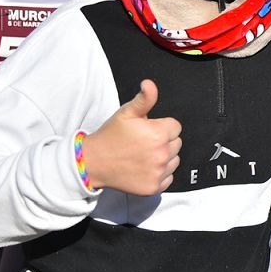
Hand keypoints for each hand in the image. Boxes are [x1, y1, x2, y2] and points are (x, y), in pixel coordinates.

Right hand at [80, 79, 181, 195]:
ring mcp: (158, 173)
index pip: (175, 127)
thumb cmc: (111, 136)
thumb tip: (149, 84)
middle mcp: (162, 155)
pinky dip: (160, 173)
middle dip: (164, 141)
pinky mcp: (153, 187)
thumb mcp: (126, 113)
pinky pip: (168, 177)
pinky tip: (144, 168)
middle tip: (143, 142)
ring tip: (143, 155)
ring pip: (174, 160)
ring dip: (164, 157)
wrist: (93, 162)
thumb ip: (144, 98)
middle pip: (177, 143)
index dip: (161, 126)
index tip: (147, 130)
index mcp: (159, 134)